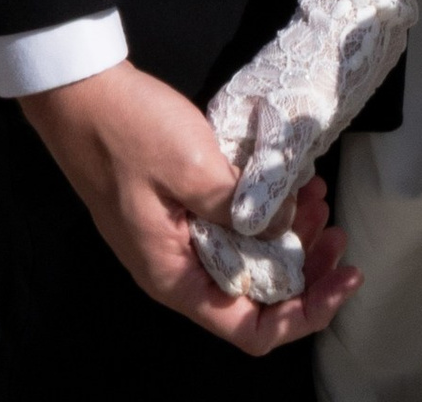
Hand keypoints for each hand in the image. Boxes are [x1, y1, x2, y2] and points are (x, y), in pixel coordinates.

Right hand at [21, 60, 357, 354]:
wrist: (78, 91)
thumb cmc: (128, 130)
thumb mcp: (192, 167)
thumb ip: (242, 209)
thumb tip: (287, 232)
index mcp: (175, 277)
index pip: (250, 329)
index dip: (304, 314)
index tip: (343, 279)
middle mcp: (177, 271)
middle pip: (254, 301)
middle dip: (305, 275)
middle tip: (339, 235)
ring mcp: (176, 240)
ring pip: (246, 263)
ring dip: (289, 240)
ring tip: (322, 200)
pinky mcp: (178, 211)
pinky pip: (231, 231)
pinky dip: (265, 216)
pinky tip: (292, 187)